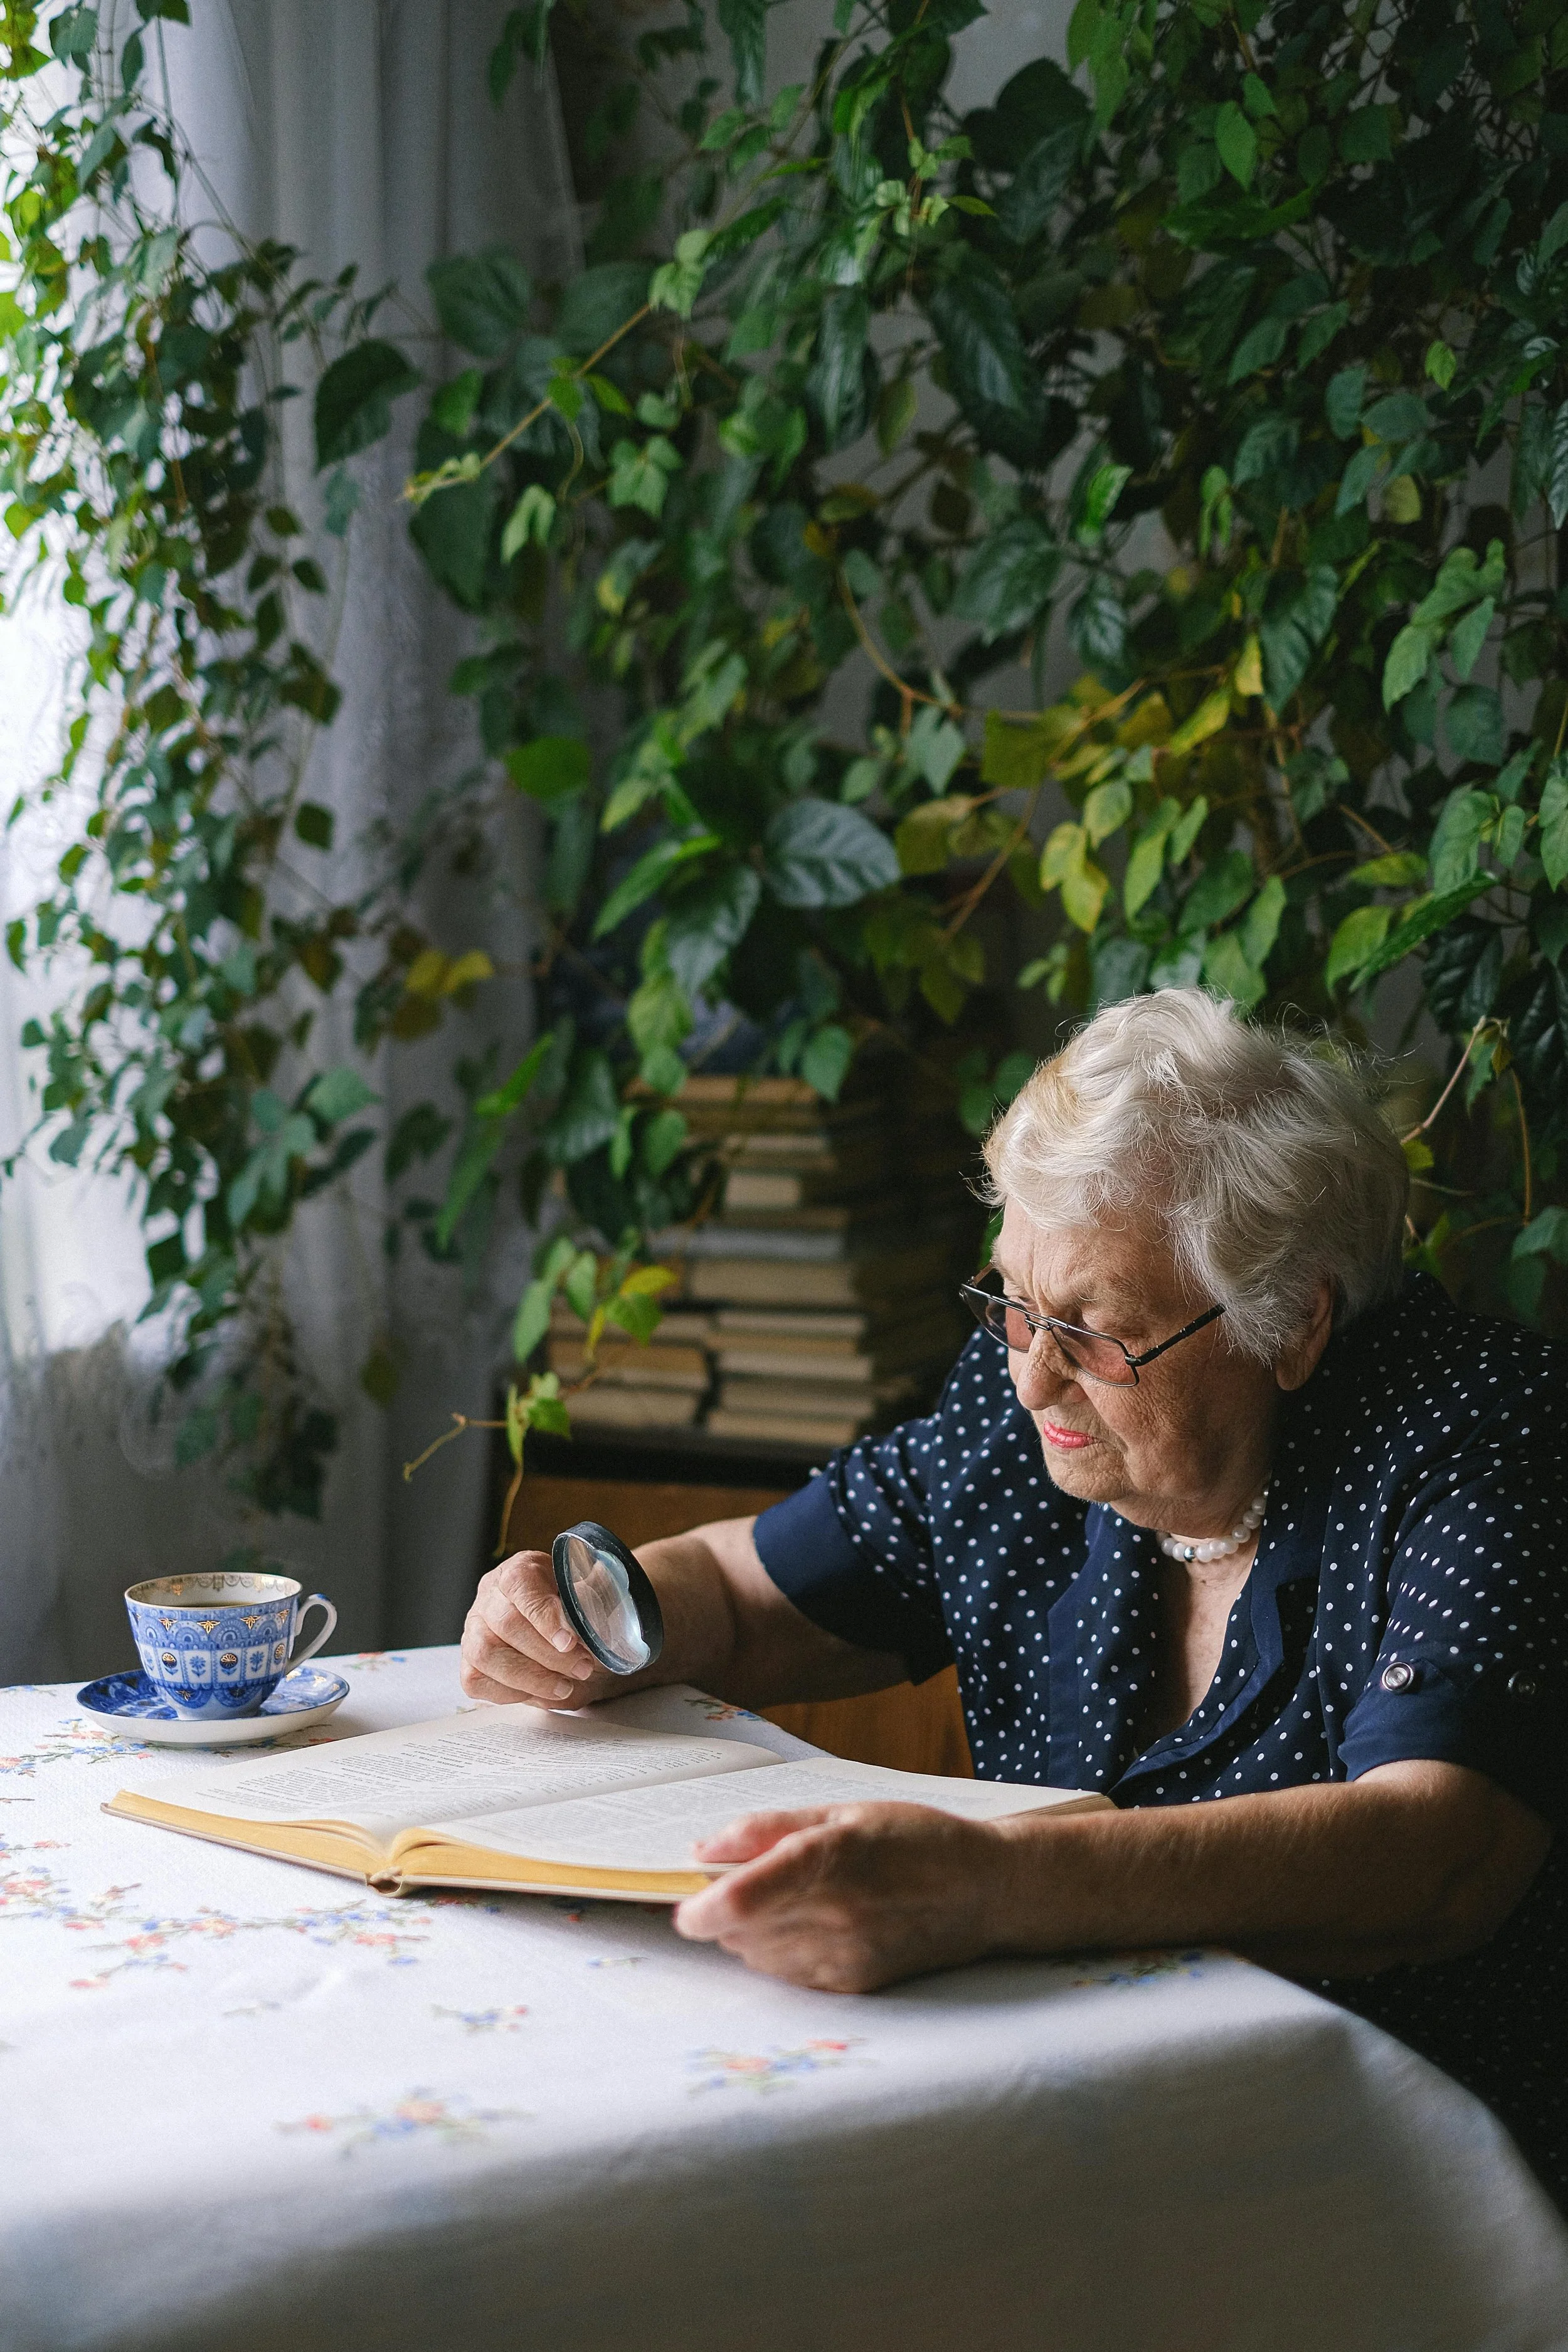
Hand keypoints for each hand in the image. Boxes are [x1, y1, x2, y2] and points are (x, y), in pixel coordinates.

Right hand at [460, 1549, 604, 1706]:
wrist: (574, 1644)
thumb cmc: (579, 1617)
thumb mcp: (592, 1600)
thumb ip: (592, 1598)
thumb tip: (596, 1593)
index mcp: (520, 1570)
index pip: (520, 1583)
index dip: (544, 1614)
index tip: (569, 1641)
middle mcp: (490, 1596)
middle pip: (506, 1624)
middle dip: (548, 1654)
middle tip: (582, 1668)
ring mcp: (474, 1629)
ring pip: (485, 1654)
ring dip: (529, 1677)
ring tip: (564, 1686)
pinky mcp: (469, 1662)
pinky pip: (476, 1681)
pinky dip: (510, 1692)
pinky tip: (539, 1691)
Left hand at [672, 1801, 1007, 1992]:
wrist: (983, 1891)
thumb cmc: (913, 1838)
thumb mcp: (842, 1811)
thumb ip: (767, 1829)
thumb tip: (701, 1851)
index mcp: (829, 1859)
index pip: (741, 1900)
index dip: (699, 1909)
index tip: (684, 1905)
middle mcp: (834, 1914)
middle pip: (740, 1931)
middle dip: (726, 1910)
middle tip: (747, 1879)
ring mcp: (845, 1956)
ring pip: (758, 1956)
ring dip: (752, 1932)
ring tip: (791, 1899)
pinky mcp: (854, 1984)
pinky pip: (789, 1975)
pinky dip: (782, 1953)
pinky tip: (812, 1925)